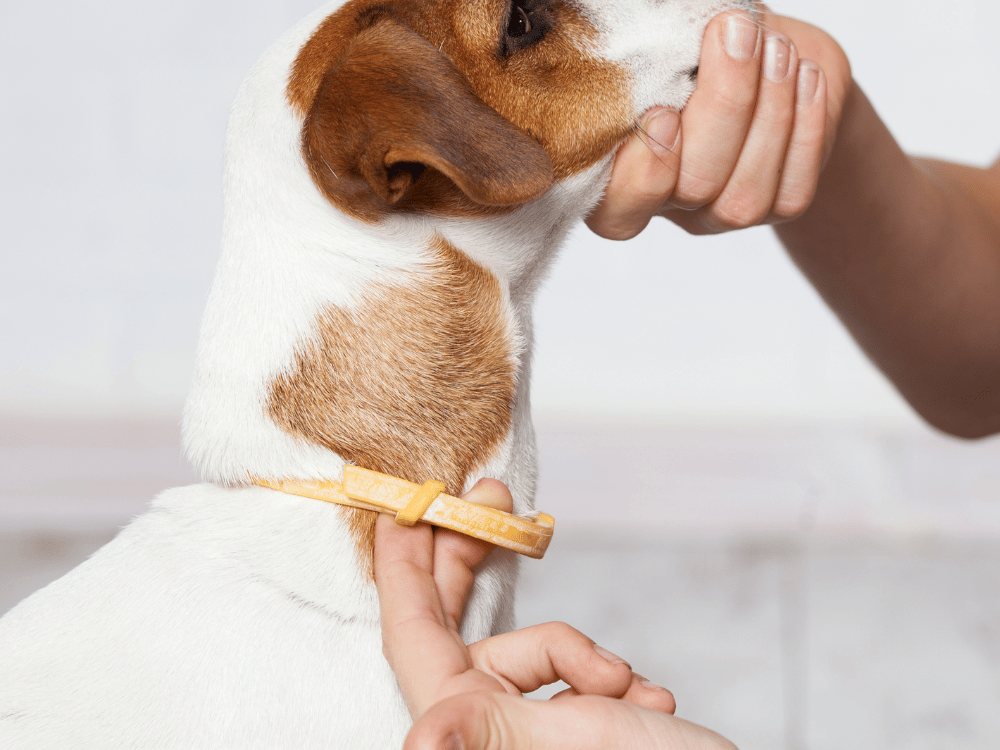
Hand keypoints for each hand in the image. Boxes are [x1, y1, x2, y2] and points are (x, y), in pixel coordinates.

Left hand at [375, 479, 735, 748]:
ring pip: (539, 653)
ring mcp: (528, 732)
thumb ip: (491, 729)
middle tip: (492, 497)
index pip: (413, 634)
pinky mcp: (571, 732)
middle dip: (477, 559)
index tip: (403, 508)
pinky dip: (619, 683)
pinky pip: (579, 680)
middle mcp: (486, 730)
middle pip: (461, 628)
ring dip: (588, 656)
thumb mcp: (570, 744)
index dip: (401, 569)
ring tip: (632, 690)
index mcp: (465, 730)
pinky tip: (653, 709)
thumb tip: (423, 744)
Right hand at [586, 7, 851, 238]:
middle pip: (693, 188)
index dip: (643, 173)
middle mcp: (667, 204)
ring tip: (777, 48)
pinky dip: (805, 128)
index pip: (616, 210)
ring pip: (744, 197)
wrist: (766, 57)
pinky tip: (806, 76)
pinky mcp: (776, 208)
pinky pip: (793, 193)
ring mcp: (720, 214)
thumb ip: (653, 46)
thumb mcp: (668, 41)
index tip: (664, 111)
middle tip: (736, 32)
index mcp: (618, 174)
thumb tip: (656, 21)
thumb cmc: (699, 48)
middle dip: (724, 107)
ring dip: (769, 113)